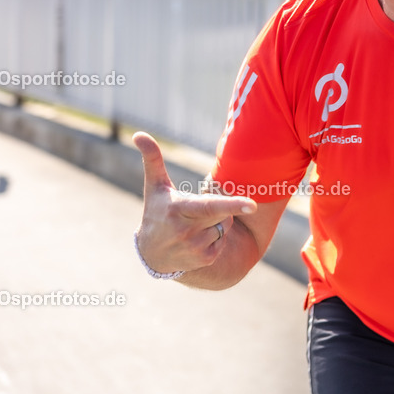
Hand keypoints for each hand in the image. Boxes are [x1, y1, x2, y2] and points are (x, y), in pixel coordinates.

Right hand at [134, 132, 256, 273]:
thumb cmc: (157, 212)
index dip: (232, 204)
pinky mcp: (205, 259)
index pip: (210, 206)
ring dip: (217, 222)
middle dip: (220, 207)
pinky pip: (224, 240)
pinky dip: (216, 237)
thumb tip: (139, 134)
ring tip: (195, 225)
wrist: (151, 254)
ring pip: (225, 226)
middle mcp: (186, 231)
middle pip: (223, 213)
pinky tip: (198, 239)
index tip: (254, 204)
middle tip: (197, 211)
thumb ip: (153, 159)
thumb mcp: (155, 187)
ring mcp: (196, 248)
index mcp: (178, 209)